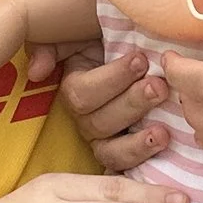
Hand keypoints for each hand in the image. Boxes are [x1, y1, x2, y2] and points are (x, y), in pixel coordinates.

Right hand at [59, 42, 177, 174]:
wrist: (144, 55)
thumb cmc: (111, 42)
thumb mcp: (80, 34)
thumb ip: (52, 48)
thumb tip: (37, 72)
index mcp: (76, 90)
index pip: (83, 94)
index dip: (112, 79)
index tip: (141, 59)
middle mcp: (87, 120)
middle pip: (100, 123)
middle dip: (131, 103)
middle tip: (158, 86)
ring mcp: (106, 141)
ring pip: (112, 151)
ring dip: (138, 142)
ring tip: (164, 131)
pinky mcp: (127, 156)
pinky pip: (127, 168)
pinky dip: (144, 163)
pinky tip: (164, 153)